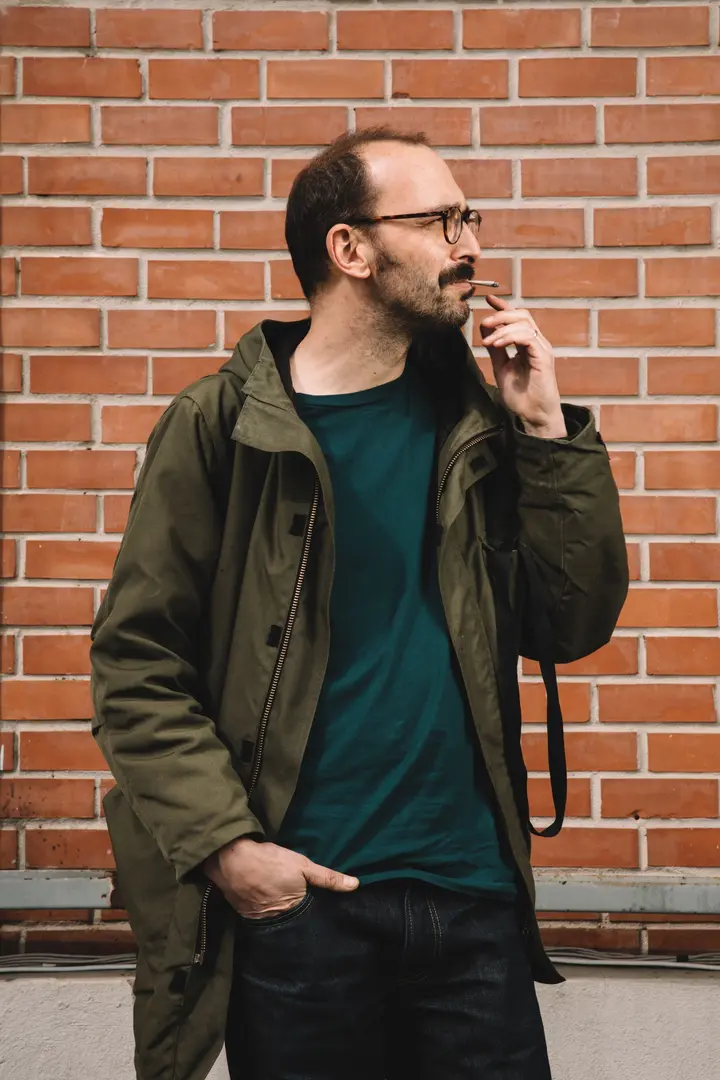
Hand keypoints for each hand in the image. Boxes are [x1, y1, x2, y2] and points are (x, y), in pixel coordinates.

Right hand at [204, 837, 358, 918]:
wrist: (230, 858)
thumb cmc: (269, 861)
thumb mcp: (302, 865)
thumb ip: (328, 877)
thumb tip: (355, 885)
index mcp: (293, 909)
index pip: (309, 916)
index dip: (313, 909)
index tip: (318, 905)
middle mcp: (276, 920)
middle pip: (291, 919)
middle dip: (295, 913)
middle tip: (297, 899)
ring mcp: (257, 918)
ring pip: (274, 917)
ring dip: (277, 911)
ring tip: (281, 899)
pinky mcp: (243, 913)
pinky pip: (258, 914)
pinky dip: (262, 908)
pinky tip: (263, 896)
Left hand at [479, 295, 566, 438]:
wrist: (534, 416)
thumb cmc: (521, 395)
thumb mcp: (502, 368)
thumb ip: (496, 350)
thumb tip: (485, 331)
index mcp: (528, 344)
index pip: (517, 318)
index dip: (503, 306)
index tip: (488, 299)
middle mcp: (537, 343)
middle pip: (522, 315)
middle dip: (500, 315)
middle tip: (483, 322)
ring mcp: (542, 349)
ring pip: (524, 323)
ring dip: (502, 328)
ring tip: (487, 341)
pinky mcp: (544, 358)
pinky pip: (528, 338)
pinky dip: (509, 337)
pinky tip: (496, 345)